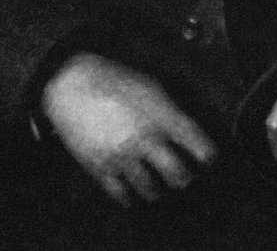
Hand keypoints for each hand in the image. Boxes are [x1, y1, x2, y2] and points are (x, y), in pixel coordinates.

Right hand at [41, 54, 218, 205]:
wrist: (70, 84)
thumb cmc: (111, 79)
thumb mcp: (148, 85)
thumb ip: (169, 110)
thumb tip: (187, 132)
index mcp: (159, 115)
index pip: (196, 143)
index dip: (205, 154)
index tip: (206, 159)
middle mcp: (144, 138)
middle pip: (178, 175)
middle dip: (183, 178)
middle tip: (181, 177)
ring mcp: (122, 155)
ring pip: (151, 189)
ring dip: (157, 190)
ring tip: (157, 187)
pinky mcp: (101, 167)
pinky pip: (121, 194)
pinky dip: (129, 197)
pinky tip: (132, 194)